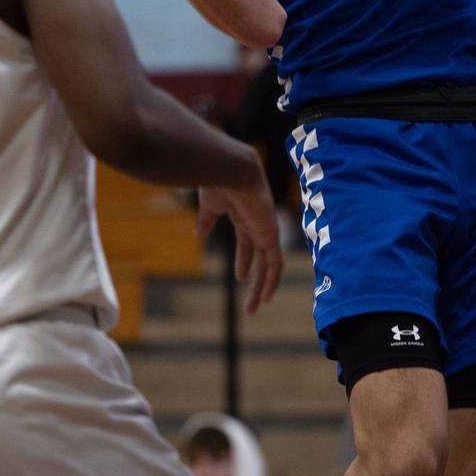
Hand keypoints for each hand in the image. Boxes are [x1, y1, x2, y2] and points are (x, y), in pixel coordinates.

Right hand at [196, 177, 283, 313]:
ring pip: (270, 264)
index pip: (247, 243)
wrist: (232, 170)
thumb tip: (199, 234)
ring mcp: (266, 230)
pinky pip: (275, 262)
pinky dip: (273, 279)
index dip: (244, 260)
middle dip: (256, 280)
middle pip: (260, 257)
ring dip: (264, 286)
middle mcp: (258, 224)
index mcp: (244, 216)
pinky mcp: (270, 234)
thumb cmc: (219, 182)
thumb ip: (207, 220)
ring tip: (257, 306)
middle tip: (251, 302)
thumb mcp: (210, 206)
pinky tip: (267, 295)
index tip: (241, 277)